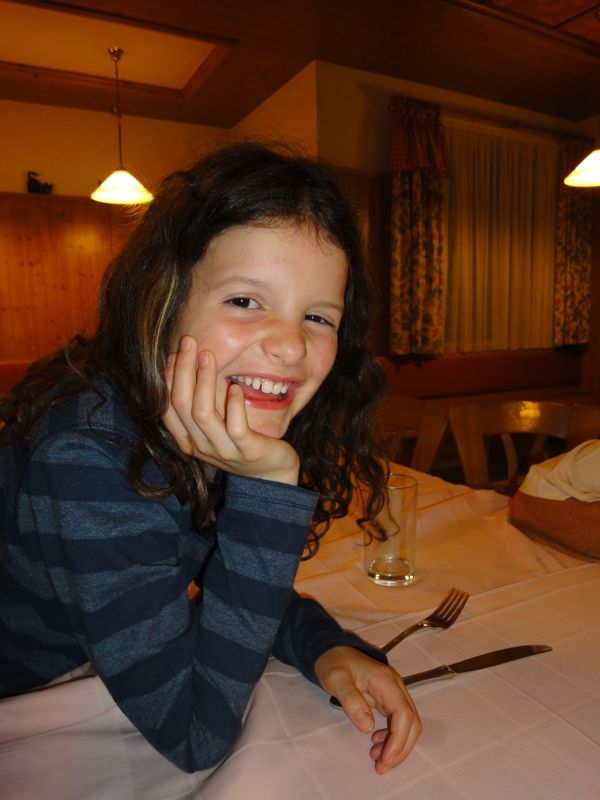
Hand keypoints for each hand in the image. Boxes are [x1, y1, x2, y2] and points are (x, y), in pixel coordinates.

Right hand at [162, 336, 299, 484]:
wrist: (271, 474)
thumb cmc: (241, 442)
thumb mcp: (216, 423)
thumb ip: (203, 402)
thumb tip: (191, 364)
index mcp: (188, 439)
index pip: (168, 406)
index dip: (168, 377)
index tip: (176, 351)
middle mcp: (200, 446)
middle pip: (182, 404)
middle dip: (183, 369)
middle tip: (189, 341)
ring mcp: (223, 451)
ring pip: (203, 414)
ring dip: (203, 382)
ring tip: (208, 356)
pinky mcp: (247, 451)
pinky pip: (236, 428)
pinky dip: (234, 406)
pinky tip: (236, 387)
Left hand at [314, 646, 420, 774]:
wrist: (332, 651)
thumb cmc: (334, 664)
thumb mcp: (336, 680)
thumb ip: (350, 700)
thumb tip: (367, 727)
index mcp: (385, 680)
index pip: (404, 713)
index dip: (399, 739)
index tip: (385, 759)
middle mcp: (395, 687)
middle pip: (412, 721)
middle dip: (401, 748)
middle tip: (382, 767)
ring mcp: (394, 693)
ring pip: (408, 724)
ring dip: (397, 745)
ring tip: (377, 759)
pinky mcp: (389, 699)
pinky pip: (399, 722)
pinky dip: (392, 738)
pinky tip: (376, 743)